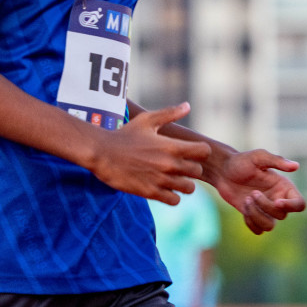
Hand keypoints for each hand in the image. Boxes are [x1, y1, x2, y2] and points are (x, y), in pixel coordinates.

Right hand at [89, 103, 208, 203]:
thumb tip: (188, 106)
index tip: (192, 151)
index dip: (201, 151)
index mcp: (172, 145)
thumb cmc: (125, 134)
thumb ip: (169, 114)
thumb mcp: (146, 120)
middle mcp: (170, 164)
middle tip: (181, 166)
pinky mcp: (151, 192)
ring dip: (183, 184)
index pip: (204, 151)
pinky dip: (172, 196)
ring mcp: (161, 179)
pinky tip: (164, 188)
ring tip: (173, 179)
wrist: (101, 153)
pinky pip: (174, 200)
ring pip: (189, 188)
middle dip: (192, 169)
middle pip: (198, 171)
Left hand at [212, 148, 304, 232]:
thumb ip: (277, 161)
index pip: (299, 204)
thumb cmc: (241, 161)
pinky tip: (243, 207)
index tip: (276, 201)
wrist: (223, 171)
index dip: (291, 207)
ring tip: (246, 200)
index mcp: (284, 187)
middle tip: (252, 193)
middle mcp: (278, 200)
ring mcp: (266, 210)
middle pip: (282, 215)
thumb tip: (296, 166)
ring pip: (270, 226)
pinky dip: (250, 222)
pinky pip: (258, 230)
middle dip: (265, 206)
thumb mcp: (258, 157)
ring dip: (256, 216)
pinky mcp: (254, 216)